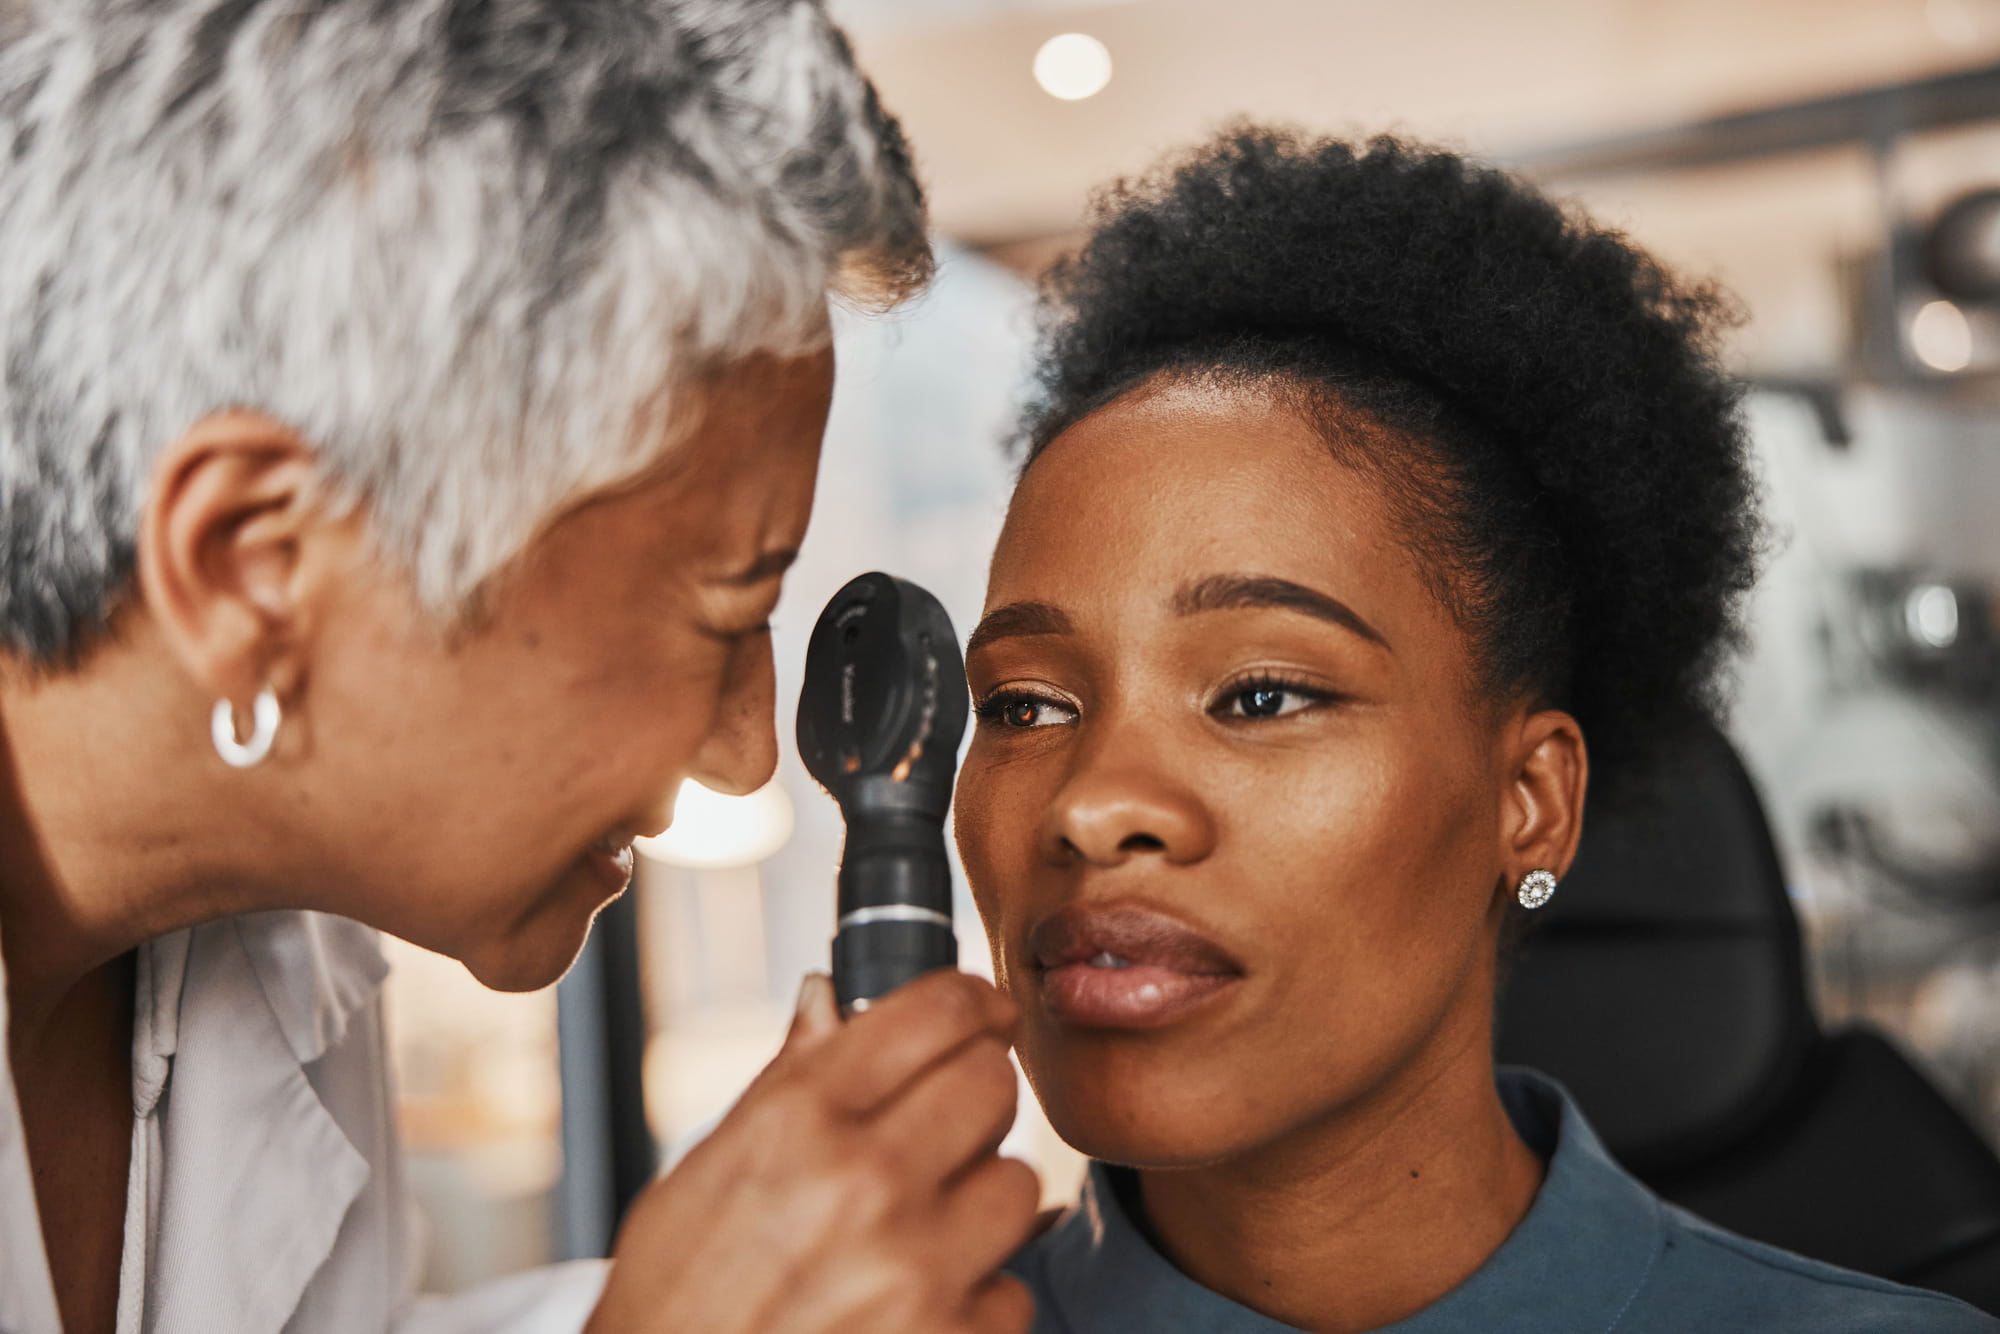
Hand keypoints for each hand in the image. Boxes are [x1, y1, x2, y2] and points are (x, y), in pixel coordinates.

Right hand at [585, 970, 1039, 1333]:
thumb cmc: (674, 1308)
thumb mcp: (697, 1181)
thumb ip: (781, 1086)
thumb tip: (827, 999)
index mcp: (796, 1121)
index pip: (937, 1010)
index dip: (972, 1002)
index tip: (983, 1015)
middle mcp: (864, 1182)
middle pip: (994, 1082)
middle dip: (974, 1098)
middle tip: (942, 1131)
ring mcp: (916, 1269)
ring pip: (1017, 1185)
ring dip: (978, 1206)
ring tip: (918, 1235)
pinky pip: (1011, 1291)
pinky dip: (974, 1302)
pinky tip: (914, 1310)